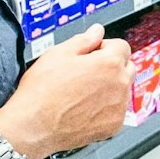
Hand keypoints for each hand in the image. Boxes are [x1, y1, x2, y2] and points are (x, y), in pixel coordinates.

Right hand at [0, 24, 132, 158]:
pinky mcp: (114, 125)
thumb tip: (96, 32)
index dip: (104, 47)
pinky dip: (106, 107)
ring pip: (123, 89)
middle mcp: (119, 85)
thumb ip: (83, 40)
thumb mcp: (58, 53)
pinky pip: (117, 110)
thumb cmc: (42, 92)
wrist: (33, 126)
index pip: (122, 46)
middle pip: (126, 67)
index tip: (93, 52)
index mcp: (109, 63)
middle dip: (111, 65)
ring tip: (83, 91)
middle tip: (87, 71)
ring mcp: (118, 107)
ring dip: (110, 87)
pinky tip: (85, 107)